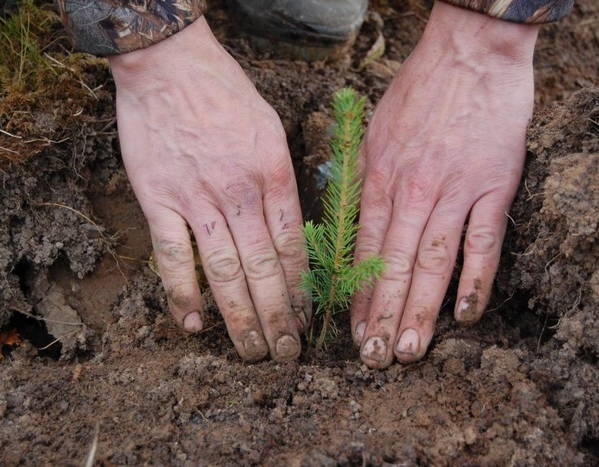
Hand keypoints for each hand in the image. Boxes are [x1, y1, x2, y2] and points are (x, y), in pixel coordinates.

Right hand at [108, 17, 308, 361]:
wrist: (168, 65)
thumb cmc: (223, 92)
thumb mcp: (270, 129)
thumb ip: (278, 180)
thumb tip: (285, 227)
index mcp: (274, 174)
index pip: (294, 246)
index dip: (303, 289)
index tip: (308, 319)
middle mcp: (240, 193)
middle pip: (265, 268)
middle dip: (279, 316)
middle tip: (286, 353)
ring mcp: (198, 199)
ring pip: (224, 271)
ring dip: (240, 317)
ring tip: (252, 352)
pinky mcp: (158, 200)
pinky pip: (172, 257)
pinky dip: (182, 294)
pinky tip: (192, 325)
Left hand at [351, 1, 539, 367]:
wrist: (468, 53)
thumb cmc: (417, 94)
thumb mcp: (373, 136)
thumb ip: (366, 183)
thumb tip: (355, 228)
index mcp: (380, 180)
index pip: (366, 252)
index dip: (359, 295)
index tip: (353, 331)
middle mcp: (413, 191)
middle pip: (396, 266)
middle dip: (383, 316)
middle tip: (374, 359)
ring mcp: (455, 190)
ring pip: (434, 262)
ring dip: (421, 310)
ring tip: (409, 350)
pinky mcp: (494, 186)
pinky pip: (484, 241)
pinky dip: (475, 280)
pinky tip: (465, 314)